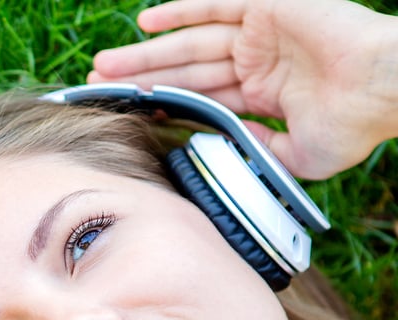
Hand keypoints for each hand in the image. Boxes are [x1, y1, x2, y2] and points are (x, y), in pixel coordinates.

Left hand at [88, 0, 397, 178]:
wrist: (387, 91)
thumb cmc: (354, 125)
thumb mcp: (293, 156)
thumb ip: (252, 153)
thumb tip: (212, 152)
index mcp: (262, 94)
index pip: (199, 96)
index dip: (161, 102)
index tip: (124, 111)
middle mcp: (256, 61)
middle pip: (184, 69)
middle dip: (141, 77)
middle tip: (99, 86)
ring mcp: (261, 32)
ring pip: (190, 40)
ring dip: (147, 51)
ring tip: (106, 63)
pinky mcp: (269, 5)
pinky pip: (215, 3)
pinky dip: (181, 9)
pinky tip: (145, 21)